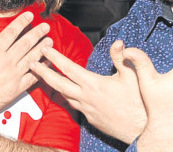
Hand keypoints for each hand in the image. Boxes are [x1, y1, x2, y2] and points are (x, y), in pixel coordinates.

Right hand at [0, 12, 52, 113]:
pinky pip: (32, 77)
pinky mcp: (17, 88)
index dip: (21, 22)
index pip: (11, 33)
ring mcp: (13, 75)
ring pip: (31, 58)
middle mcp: (6, 62)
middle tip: (46, 26)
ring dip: (41, 48)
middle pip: (25, 44)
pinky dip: (41, 69)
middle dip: (36, 33)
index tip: (30, 15)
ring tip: (50, 41)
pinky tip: (48, 62)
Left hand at [30, 41, 145, 143]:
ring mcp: (87, 109)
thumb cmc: (139, 102)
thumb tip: (117, 43)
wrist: (141, 129)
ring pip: (64, 95)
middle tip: (31, 63)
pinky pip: (74, 105)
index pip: (69, 68)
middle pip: (58, 84)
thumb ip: (123, 58)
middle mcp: (86, 97)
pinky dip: (67, 96)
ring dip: (54, 84)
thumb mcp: (133, 75)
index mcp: (94, 85)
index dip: (55, 58)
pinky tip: (66, 92)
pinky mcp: (90, 118)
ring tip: (46, 75)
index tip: (45, 49)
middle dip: (42, 72)